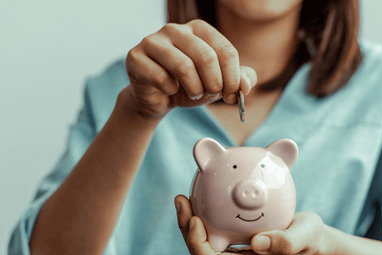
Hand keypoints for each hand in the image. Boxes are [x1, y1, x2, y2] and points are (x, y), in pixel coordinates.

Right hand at [125, 19, 256, 118]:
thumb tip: (245, 85)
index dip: (233, 78)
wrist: (159, 99)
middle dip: (214, 84)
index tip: (231, 95)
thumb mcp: (220, 83)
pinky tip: (170, 90)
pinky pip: (160, 78)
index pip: (226, 51)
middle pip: (206, 57)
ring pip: (183, 66)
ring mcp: (153, 41)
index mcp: (199, 29)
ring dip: (194, 88)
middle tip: (211, 95)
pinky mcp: (136, 57)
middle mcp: (175, 29)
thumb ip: (240, 80)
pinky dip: (171, 90)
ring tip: (194, 93)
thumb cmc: (190, 86)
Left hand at [175, 194, 331, 254]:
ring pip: (204, 250)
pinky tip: (200, 203)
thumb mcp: (306, 235)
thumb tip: (257, 243)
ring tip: (184, 199)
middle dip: (187, 231)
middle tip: (182, 200)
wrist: (313, 245)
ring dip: (190, 227)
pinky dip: (203, 224)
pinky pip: (212, 242)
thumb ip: (286, 241)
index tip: (194, 217)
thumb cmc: (310, 238)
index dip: (196, 244)